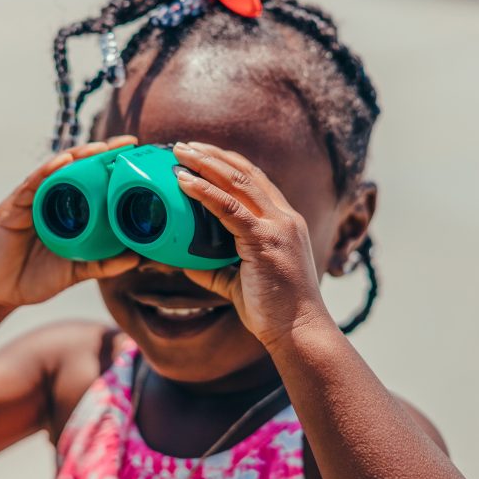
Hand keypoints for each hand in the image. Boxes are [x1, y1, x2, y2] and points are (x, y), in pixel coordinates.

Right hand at [0, 136, 140, 314]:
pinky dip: (47, 170)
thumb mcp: (75, 271)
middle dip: (101, 153)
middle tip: (127, 143)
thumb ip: (102, 264)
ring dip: (78, 156)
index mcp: (68, 212)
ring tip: (100, 148)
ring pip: (57, 170)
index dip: (113, 168)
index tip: (137, 156)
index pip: (93, 183)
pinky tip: (63, 161)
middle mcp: (52, 200)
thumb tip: (137, 258)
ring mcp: (33, 200)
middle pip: (78, 169)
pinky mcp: (14, 205)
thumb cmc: (34, 278)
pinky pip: (32, 184)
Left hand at [172, 141, 326, 347]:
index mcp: (284, 223)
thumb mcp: (239, 283)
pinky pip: (229, 208)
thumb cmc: (274, 312)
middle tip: (183, 145)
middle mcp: (284, 218)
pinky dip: (204, 191)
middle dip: (212, 155)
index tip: (201, 153)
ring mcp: (278, 226)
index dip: (227, 163)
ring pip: (237, 182)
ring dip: (206, 163)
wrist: (299, 332)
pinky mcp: (266, 240)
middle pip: (245, 172)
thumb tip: (184, 261)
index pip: (255, 180)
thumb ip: (215, 268)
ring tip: (180, 153)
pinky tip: (184, 182)